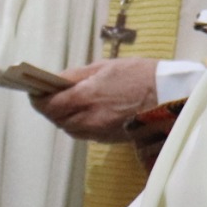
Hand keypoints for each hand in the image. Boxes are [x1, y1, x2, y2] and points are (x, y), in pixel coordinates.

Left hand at [33, 58, 160, 142]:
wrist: (172, 97)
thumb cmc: (141, 75)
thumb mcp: (105, 67)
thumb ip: (76, 76)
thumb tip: (55, 80)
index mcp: (87, 98)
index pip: (49, 105)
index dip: (38, 99)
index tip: (34, 90)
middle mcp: (90, 120)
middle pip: (57, 119)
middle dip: (50, 108)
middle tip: (50, 94)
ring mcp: (100, 133)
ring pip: (70, 129)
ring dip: (64, 116)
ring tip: (68, 102)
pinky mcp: (110, 140)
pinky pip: (85, 133)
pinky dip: (79, 124)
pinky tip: (86, 112)